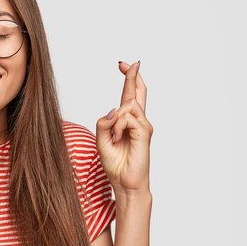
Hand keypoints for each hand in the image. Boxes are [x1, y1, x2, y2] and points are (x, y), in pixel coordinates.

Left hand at [95, 60, 152, 192]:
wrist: (125, 183)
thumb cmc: (115, 164)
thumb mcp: (101, 140)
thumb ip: (104, 123)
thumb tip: (115, 109)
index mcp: (127, 122)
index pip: (129, 96)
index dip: (128, 79)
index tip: (123, 65)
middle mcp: (138, 121)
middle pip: (137, 93)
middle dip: (132, 76)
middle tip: (127, 62)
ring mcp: (143, 126)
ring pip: (126, 106)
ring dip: (115, 121)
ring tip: (115, 139)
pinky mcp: (145, 132)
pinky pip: (127, 118)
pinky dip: (118, 127)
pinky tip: (119, 139)